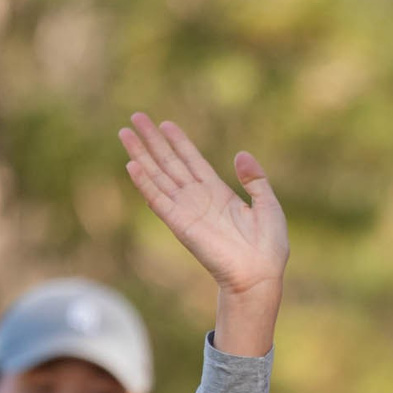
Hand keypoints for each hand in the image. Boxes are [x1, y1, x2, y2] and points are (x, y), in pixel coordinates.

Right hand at [120, 114, 287, 349]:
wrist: (259, 274)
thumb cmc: (268, 246)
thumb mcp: (268, 204)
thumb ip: (255, 179)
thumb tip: (241, 155)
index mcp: (218, 193)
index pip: (192, 160)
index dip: (178, 142)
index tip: (164, 123)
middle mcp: (198, 198)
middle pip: (169, 163)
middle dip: (152, 141)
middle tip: (135, 118)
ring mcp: (187, 210)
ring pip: (158, 176)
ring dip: (140, 155)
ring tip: (124, 133)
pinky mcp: (180, 224)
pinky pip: (158, 200)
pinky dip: (144, 183)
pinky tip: (131, 165)